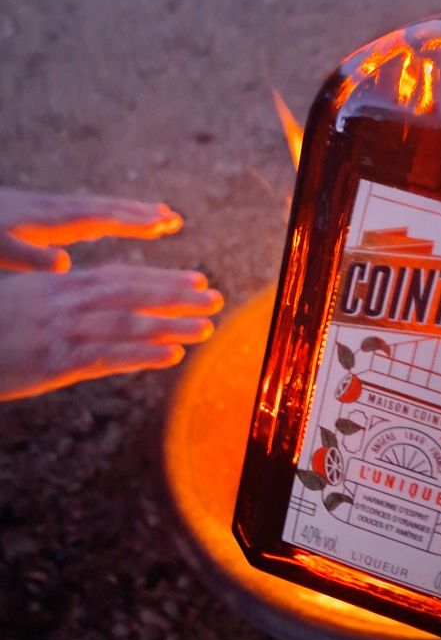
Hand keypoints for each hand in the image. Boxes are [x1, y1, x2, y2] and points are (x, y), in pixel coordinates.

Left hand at [0, 188, 182, 271]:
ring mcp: (43, 208)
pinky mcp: (34, 212)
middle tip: (175, 219)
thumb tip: (65, 263)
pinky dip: (107, 214)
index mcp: (44, 220)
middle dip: (141, 214)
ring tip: (159, 216)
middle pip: (104, 208)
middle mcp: (49, 209)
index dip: (133, 222)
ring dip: (129, 212)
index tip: (164, 224)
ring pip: (96, 208)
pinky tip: (114, 219)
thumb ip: (26, 256)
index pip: (99, 218)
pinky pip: (83, 212)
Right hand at [0, 265, 222, 400]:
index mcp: (60, 285)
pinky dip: (143, 355)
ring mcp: (62, 332)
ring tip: (206, 327)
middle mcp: (67, 303)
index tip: (195, 278)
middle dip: (177, 295)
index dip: (161, 278)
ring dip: (171, 325)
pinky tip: (172, 356)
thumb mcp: (27, 300)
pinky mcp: (55, 362)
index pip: (121, 277)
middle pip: (133, 294)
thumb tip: (83, 284)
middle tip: (215, 296)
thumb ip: (62, 296)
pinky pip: (108, 357)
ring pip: (129, 323)